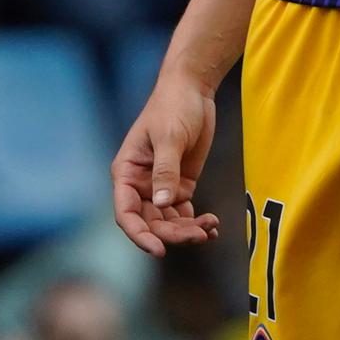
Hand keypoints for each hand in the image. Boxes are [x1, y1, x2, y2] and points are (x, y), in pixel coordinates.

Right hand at [111, 71, 219, 254]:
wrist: (192, 89)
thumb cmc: (172, 107)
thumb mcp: (169, 137)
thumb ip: (165, 171)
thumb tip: (161, 204)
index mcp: (127, 173)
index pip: (126, 213)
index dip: (139, 235)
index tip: (159, 250)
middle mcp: (141, 185)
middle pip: (151, 223)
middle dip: (173, 234)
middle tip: (198, 235)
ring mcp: (160, 187)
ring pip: (169, 222)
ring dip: (188, 231)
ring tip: (211, 228)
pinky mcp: (180, 186)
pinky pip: (185, 214)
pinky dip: (197, 223)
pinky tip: (213, 225)